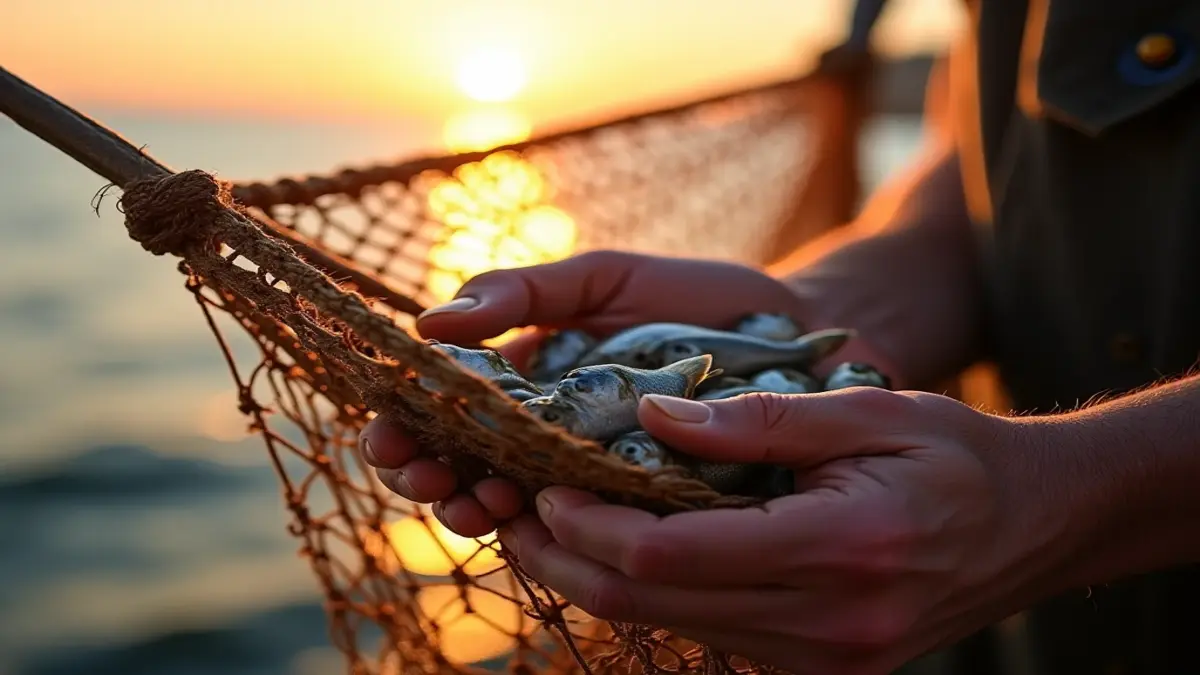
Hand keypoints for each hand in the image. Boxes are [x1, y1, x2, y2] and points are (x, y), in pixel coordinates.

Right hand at [359, 250, 893, 537]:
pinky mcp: (640, 510)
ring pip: (515, 503)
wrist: (794, 333)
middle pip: (467, 464)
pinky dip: (549, 531)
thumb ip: (524, 292)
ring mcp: (593, 475)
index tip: (388, 434)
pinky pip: (585, 531)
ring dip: (478, 508)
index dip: (407, 424)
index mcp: (532, 380)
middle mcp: (552, 433)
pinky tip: (530, 525)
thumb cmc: (694, 300)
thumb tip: (429, 322)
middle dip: (432, 475)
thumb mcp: (604, 278)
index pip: (449, 408)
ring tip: (474, 502)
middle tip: (424, 477)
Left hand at [497, 388, 1082, 674]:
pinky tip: (630, 548)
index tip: (544, 481)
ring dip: (603, 577)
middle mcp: (826, 626)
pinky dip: (656, 592)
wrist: (1035, 526)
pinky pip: (711, 632)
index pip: (669, 555)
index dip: (589, 524)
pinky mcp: (819, 667)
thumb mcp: (869, 413)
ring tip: (556, 523)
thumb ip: (758, 420)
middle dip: (570, 559)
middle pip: (652, 605)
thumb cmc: (956, 455)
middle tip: (518, 509)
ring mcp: (822, 660)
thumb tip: (652, 413)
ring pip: (672, 626)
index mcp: (838, 552)